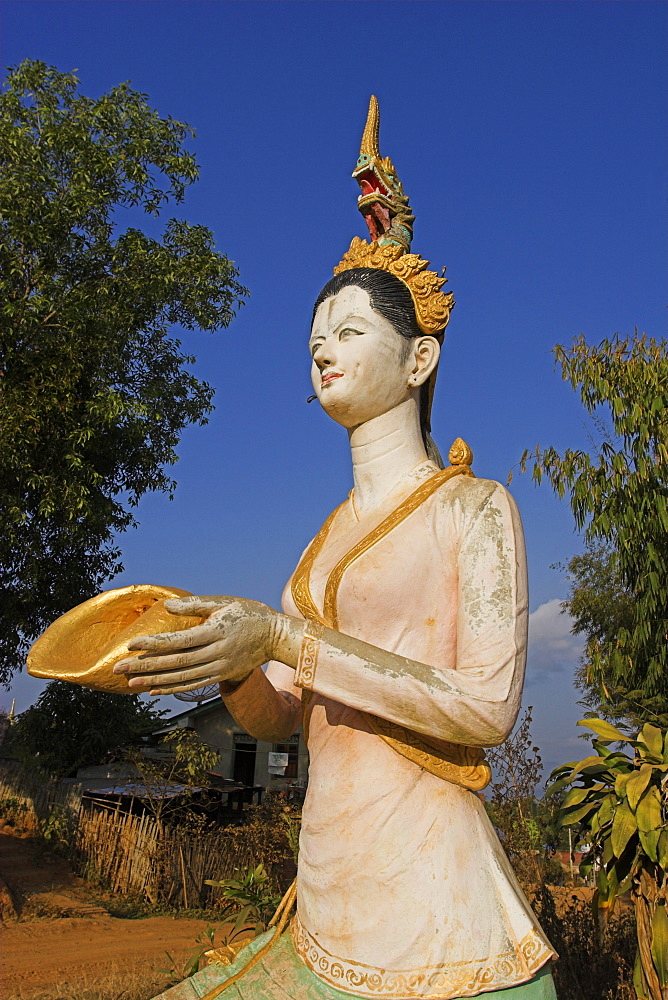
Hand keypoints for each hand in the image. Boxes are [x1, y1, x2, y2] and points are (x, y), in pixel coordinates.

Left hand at [113, 596, 280, 695]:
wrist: (276, 636)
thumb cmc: (249, 613)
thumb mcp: (224, 602)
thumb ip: (195, 605)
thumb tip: (167, 607)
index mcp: (215, 632)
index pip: (178, 641)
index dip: (154, 645)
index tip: (131, 645)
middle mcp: (216, 654)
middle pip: (175, 663)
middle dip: (145, 667)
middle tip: (119, 669)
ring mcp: (219, 668)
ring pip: (181, 678)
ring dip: (154, 681)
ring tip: (130, 683)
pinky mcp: (222, 676)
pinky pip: (193, 685)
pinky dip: (172, 689)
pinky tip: (154, 689)